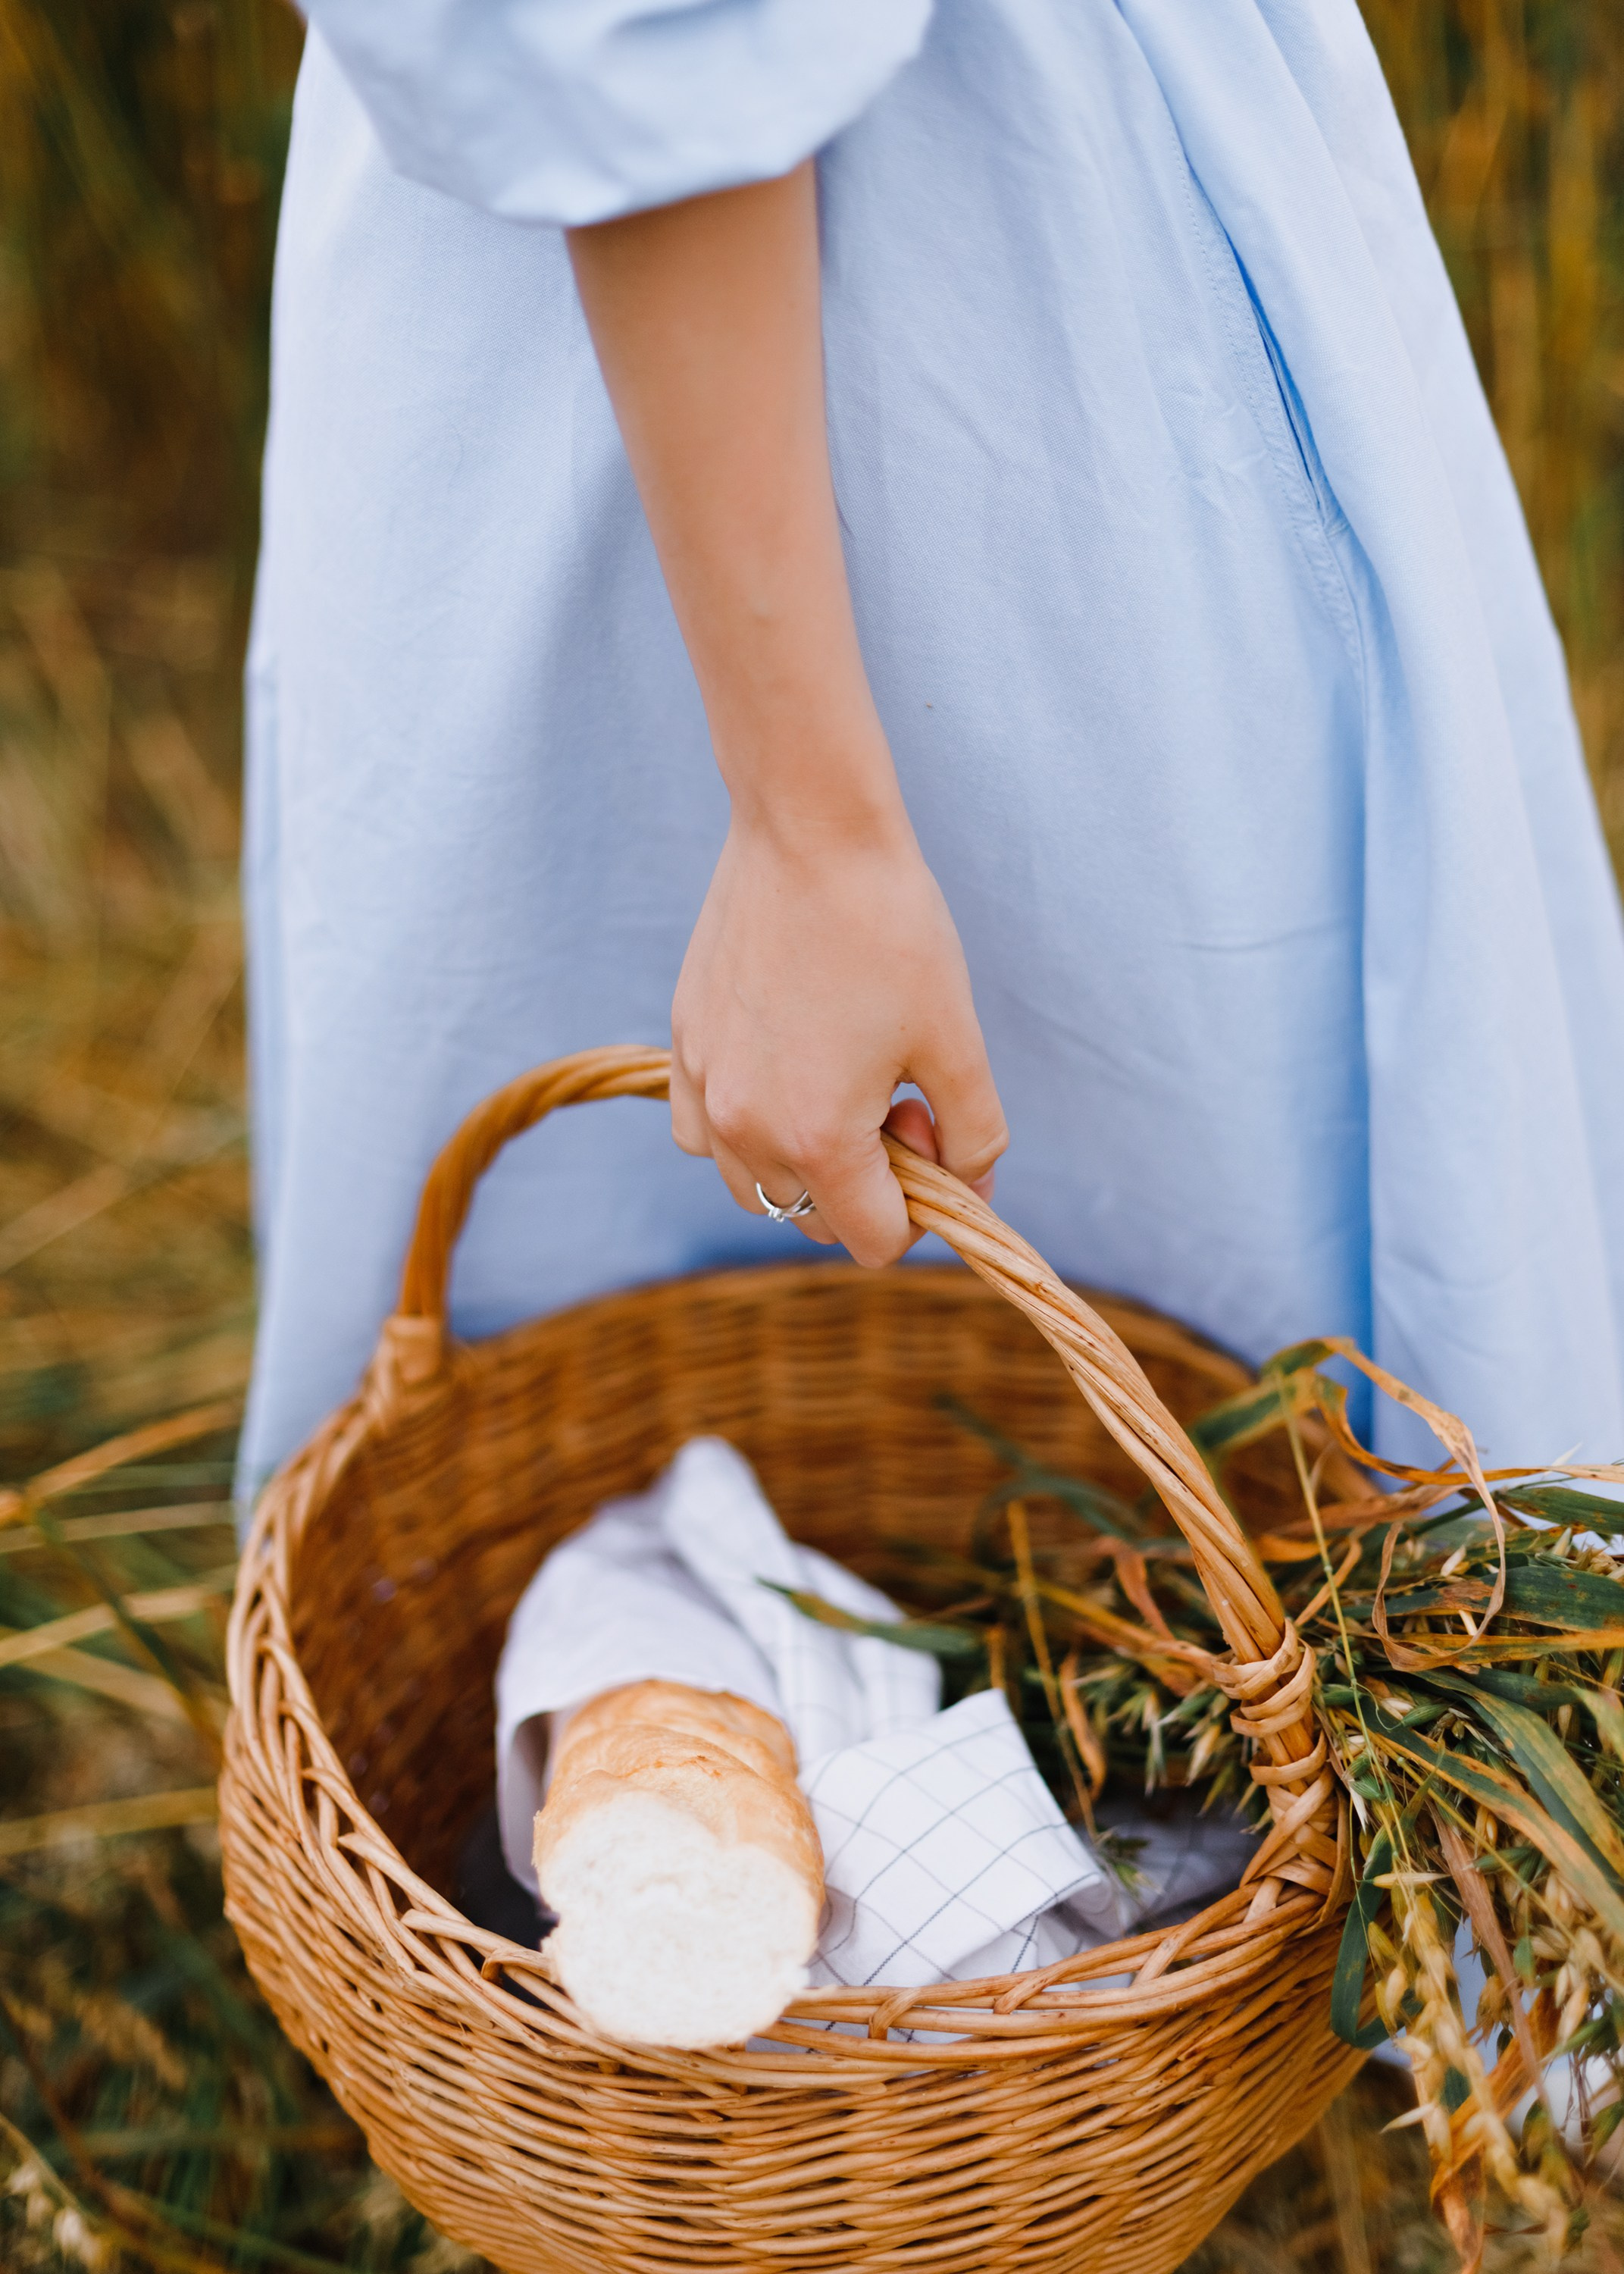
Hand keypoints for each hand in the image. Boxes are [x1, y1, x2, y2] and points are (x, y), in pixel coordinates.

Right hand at [671, 808, 1006, 1265]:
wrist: (810, 830)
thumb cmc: (891, 930)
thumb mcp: (957, 1042)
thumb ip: (974, 1136)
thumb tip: (967, 1191)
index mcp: (819, 1140)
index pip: (874, 1242)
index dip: (921, 1205)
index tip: (927, 1122)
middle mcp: (746, 1129)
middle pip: (813, 1219)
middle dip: (864, 1181)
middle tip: (892, 1094)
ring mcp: (703, 1088)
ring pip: (755, 1183)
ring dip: (804, 1160)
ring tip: (839, 1077)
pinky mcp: (683, 1045)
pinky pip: (704, 1134)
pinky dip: (745, 1128)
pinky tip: (783, 1068)